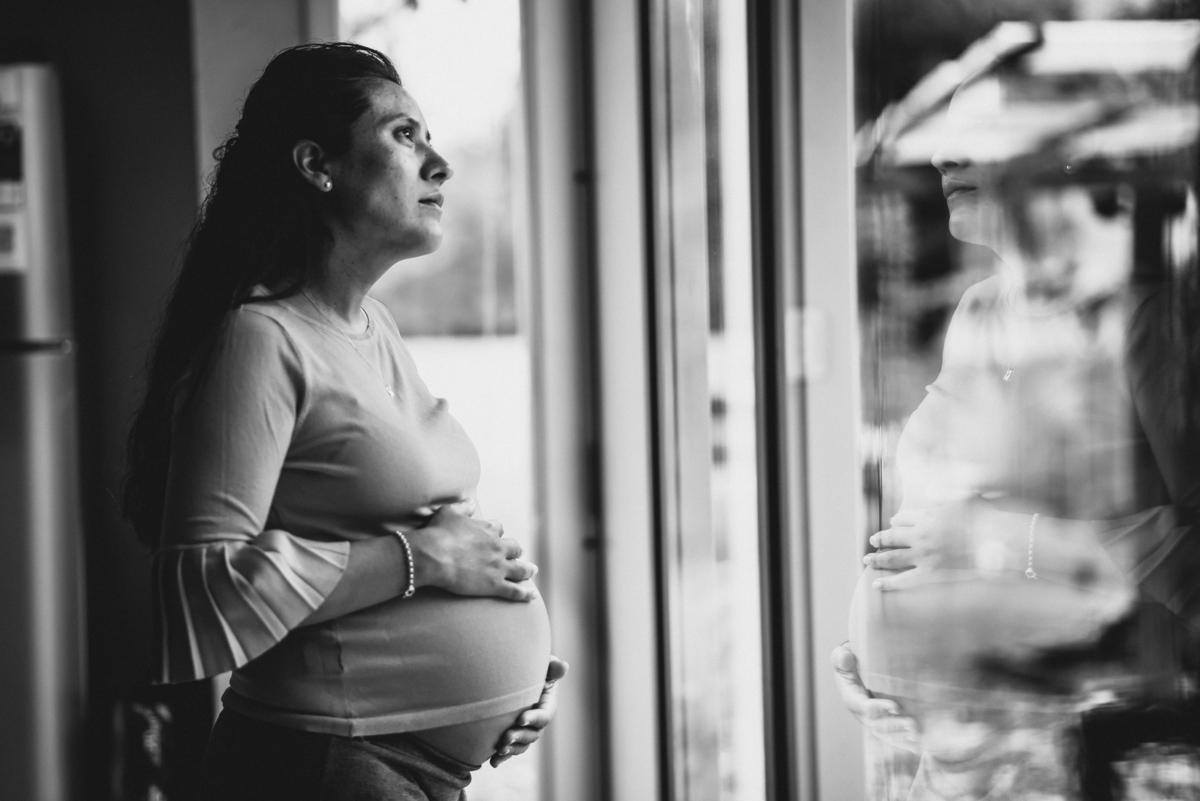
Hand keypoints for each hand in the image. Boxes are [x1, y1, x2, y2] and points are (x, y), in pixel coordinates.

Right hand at [406, 505, 538, 600]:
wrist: (434, 556)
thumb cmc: (438, 532)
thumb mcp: (449, 512)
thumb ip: (463, 507)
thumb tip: (471, 502)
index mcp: (488, 529)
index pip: (497, 528)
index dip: (496, 532)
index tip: (494, 535)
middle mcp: (497, 547)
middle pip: (514, 547)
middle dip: (516, 550)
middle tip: (518, 553)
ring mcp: (498, 567)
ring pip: (520, 568)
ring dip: (528, 569)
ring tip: (533, 570)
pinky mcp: (494, 585)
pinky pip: (515, 590)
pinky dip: (525, 594)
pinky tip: (533, 596)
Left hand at [491, 656, 568, 766]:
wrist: (516, 677)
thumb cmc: (533, 670)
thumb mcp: (544, 667)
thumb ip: (552, 668)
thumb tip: (563, 666)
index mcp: (547, 705)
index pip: (544, 716)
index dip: (534, 719)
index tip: (520, 719)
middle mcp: (538, 722)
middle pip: (532, 734)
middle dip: (519, 737)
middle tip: (506, 737)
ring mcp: (526, 730)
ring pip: (522, 745)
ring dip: (512, 749)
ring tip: (500, 750)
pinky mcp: (514, 735)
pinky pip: (510, 749)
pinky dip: (502, 757)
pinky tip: (493, 762)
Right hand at [831, 642, 919, 753]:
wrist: (857, 667)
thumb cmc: (851, 660)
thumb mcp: (842, 655)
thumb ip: (841, 657)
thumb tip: (846, 658)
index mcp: (851, 698)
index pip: (864, 707)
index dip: (879, 709)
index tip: (896, 707)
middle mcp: (861, 713)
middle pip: (876, 725)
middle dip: (894, 726)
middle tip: (912, 724)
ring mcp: (871, 720)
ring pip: (885, 734)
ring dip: (901, 737)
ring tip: (917, 736)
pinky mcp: (882, 722)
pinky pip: (892, 736)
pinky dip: (904, 742)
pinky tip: (918, 746)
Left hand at [863, 500, 1022, 590]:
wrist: (996, 540)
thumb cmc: (984, 517)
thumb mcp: (963, 496)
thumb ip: (943, 492)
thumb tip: (929, 489)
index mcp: (927, 516)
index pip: (904, 518)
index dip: (898, 521)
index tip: (894, 523)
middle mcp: (921, 535)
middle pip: (893, 537)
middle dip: (881, 539)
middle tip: (872, 541)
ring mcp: (924, 555)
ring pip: (893, 557)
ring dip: (878, 558)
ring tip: (867, 560)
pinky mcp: (930, 574)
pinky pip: (904, 580)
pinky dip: (889, 583)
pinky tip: (877, 585)